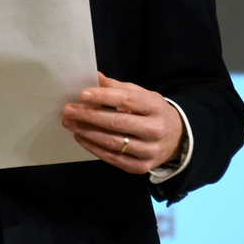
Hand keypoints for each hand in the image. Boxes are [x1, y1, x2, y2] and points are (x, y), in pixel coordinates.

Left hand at [61, 72, 183, 173]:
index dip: (103, 97)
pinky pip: (113, 158)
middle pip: (117, 122)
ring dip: (87, 132)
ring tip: (70, 123)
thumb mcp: (140, 94)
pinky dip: (94, 148)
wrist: (176, 138)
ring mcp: (149, 151)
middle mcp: (155, 130)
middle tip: (68, 110)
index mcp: (155, 107)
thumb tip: (93, 76)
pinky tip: (80, 137)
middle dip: (89, 116)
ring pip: (113, 142)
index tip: (82, 94)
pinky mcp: (141, 167)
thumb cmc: (151, 111)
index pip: (127, 100)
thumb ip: (116, 87)